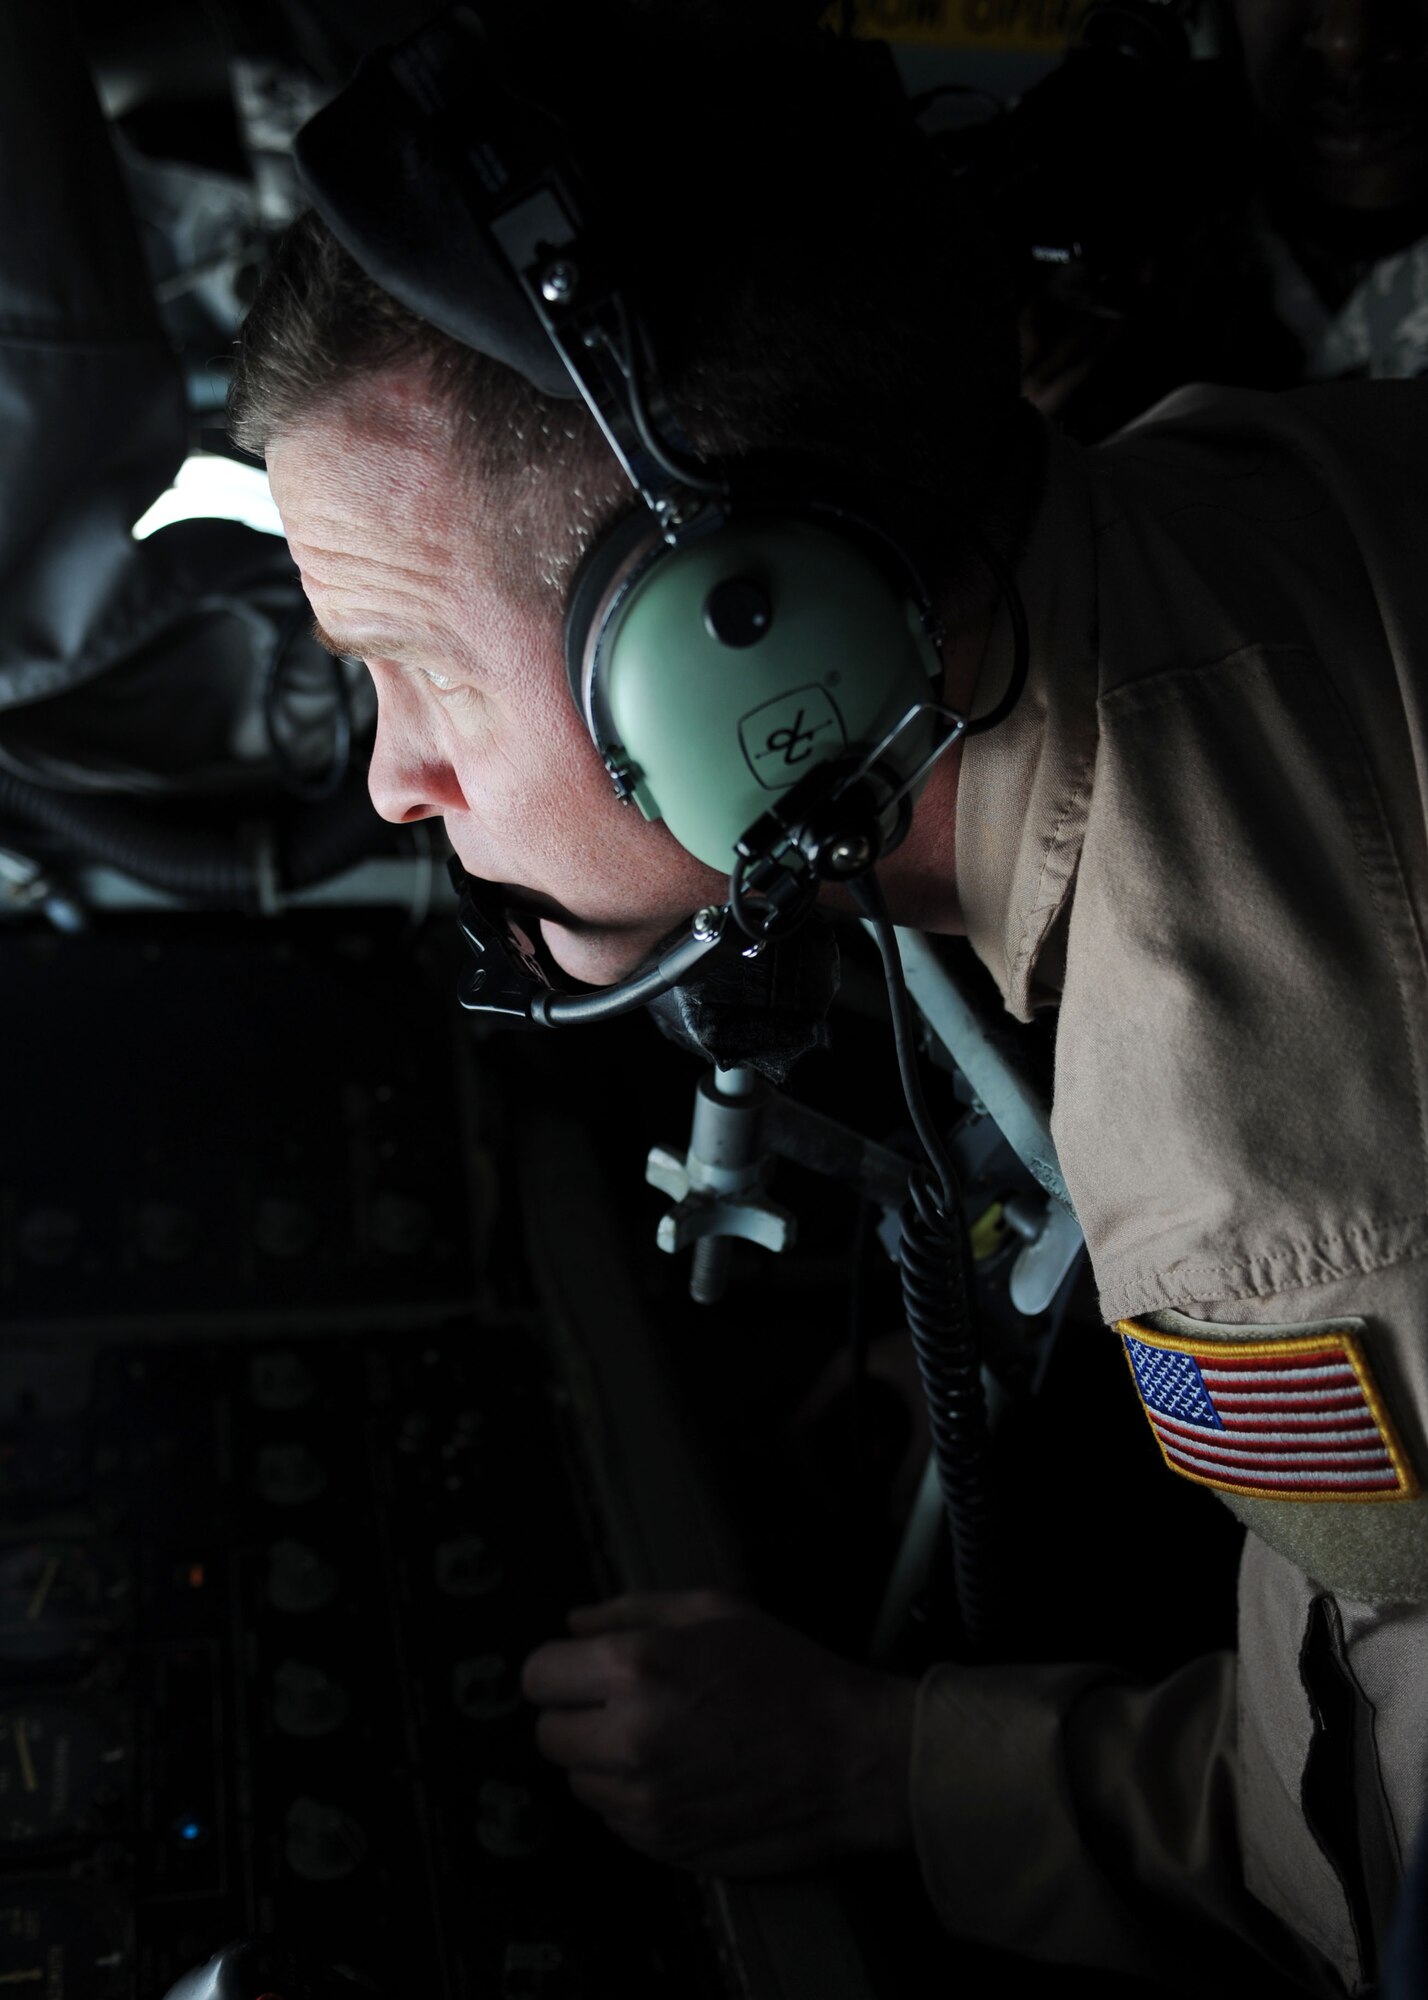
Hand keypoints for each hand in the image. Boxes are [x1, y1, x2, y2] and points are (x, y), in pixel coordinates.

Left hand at [521, 1588, 917, 1876]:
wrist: (849, 1759)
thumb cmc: (791, 1678)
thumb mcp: (713, 1611)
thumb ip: (631, 1610)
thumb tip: (575, 1624)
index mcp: (635, 1669)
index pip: (537, 1675)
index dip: (561, 1668)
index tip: (581, 1670)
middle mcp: (628, 1739)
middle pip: (548, 1733)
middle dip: (578, 1715)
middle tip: (625, 1704)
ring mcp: (642, 1800)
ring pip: (578, 1780)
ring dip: (604, 1760)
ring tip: (664, 1737)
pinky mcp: (660, 1844)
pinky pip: (613, 1818)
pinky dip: (634, 1798)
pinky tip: (681, 1772)